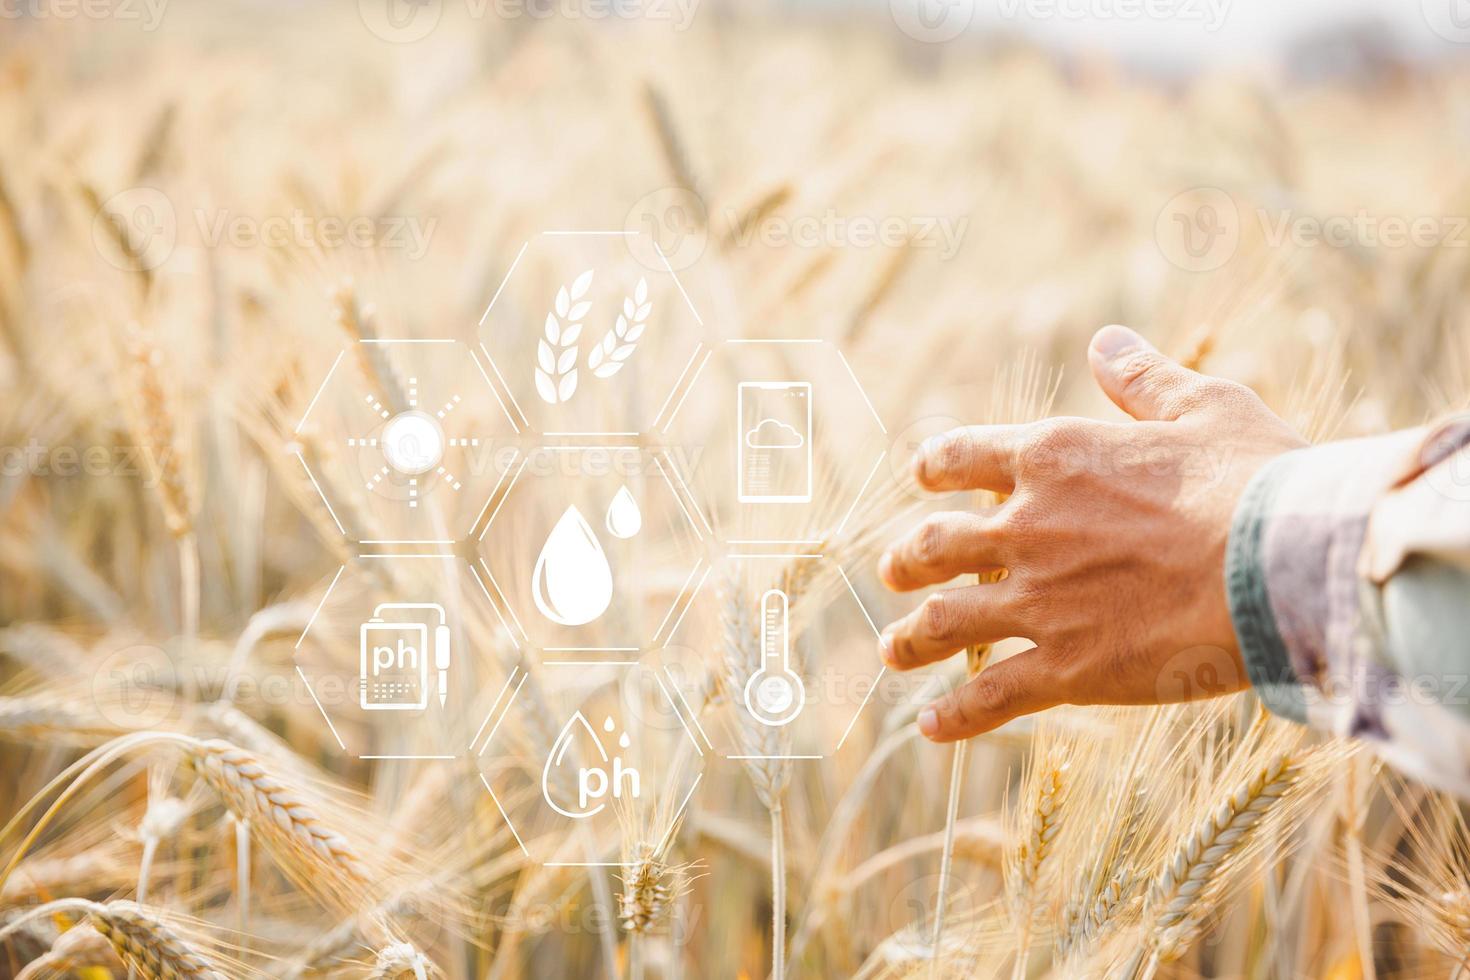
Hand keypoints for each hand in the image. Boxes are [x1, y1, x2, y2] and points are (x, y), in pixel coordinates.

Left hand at [877, 325, 1305, 742]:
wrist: (1283, 565)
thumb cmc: (1256, 478)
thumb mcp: (1203, 405)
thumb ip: (1143, 379)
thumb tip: (1106, 343)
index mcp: (1052, 457)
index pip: (960, 457)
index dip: (934, 467)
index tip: (922, 479)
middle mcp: (1027, 528)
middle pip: (935, 545)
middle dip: (906, 560)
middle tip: (892, 573)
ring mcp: (1040, 601)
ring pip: (946, 622)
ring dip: (912, 639)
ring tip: (894, 652)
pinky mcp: (1067, 668)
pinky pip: (991, 696)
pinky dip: (955, 714)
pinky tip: (931, 726)